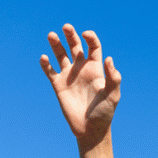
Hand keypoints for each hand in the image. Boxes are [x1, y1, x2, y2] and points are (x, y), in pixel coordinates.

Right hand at [39, 25, 120, 153]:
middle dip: (70, 34)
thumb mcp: (113, 96)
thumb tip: (109, 59)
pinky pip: (49, 70)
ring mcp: (69, 75)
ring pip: (60, 54)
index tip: (86, 34)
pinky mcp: (58, 85)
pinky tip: (44, 58)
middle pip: (75, 45)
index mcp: (95, 68)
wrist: (91, 130)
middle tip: (66, 27)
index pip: (93, 46)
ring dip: (55, 43)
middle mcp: (81, 68)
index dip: (90, 37)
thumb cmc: (104, 113)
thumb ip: (113, 79)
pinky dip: (45, 63)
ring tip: (52, 35)